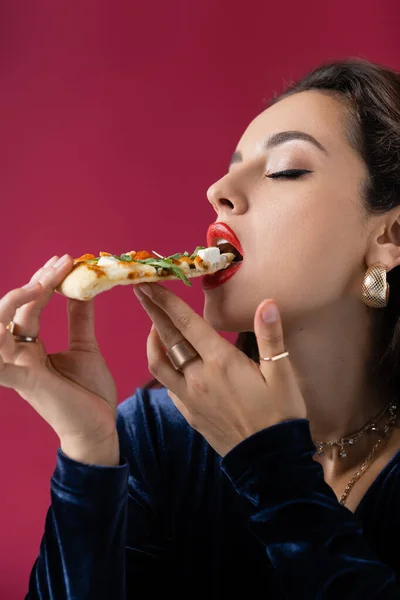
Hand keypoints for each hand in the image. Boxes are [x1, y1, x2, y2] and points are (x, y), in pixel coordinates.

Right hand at [0, 255, 118, 462]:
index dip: (43, 281)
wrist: (99, 427)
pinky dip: (0, 335)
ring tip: (43, 282)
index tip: (65, 261)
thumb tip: (82, 289)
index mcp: (30, 348)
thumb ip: (79, 319)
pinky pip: (0, 361)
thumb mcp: (85, 347)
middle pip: (14, 310)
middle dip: (37, 282)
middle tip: (62, 262)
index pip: (28, 306)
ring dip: (15, 301)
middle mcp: (18, 355)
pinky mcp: (26, 382)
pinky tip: (16, 311)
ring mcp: (18, 368)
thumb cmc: (89, 393)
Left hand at [134, 283, 306, 455]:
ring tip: (153, 324)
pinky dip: (163, 366)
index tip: (149, 283)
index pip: (186, 322)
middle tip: (141, 289)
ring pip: (158, 363)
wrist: (269, 462)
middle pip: (167, 337)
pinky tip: (170, 360)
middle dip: (152, 310)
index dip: (166, 300)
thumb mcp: (283, 374)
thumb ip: (271, 337)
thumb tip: (267, 303)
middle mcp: (199, 377)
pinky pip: (167, 385)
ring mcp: (190, 398)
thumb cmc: (281, 415)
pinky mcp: (188, 414)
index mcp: (221, 362)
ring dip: (152, 340)